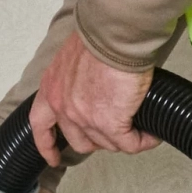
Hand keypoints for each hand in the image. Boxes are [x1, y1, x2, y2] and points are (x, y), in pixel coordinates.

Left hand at [28, 29, 156, 161]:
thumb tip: (92, 86)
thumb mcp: (72, 58)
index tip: (53, 157)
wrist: (114, 35)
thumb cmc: (98, 37)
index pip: (41, 126)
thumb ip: (74, 78)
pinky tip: (151, 135)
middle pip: (80, 141)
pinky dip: (143, 141)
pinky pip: (129, 144)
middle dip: (99, 140)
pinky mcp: (110, 124)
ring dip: (125, 139)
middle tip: (116, 133)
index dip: (47, 145)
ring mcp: (85, 119)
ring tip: (142, 129)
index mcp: (51, 89)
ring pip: (107, 144)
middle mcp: (64, 108)